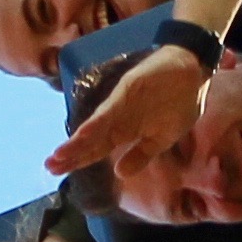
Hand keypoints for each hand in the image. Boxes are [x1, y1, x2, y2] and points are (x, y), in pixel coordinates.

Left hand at [42, 42, 205, 182]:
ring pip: (96, 127)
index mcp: (125, 130)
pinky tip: (81, 135)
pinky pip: (111, 111)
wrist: (191, 67)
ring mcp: (121, 103)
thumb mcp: (162, 138)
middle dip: (70, 154)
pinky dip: (97, 125)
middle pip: (91, 140)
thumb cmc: (177, 101)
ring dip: (77, 142)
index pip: (97, 148)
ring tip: (58, 156)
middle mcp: (118, 117)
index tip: (57, 172)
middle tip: (49, 168)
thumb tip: (121, 174)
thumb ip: (141, 154)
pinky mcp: (129, 90)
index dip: (79, 160)